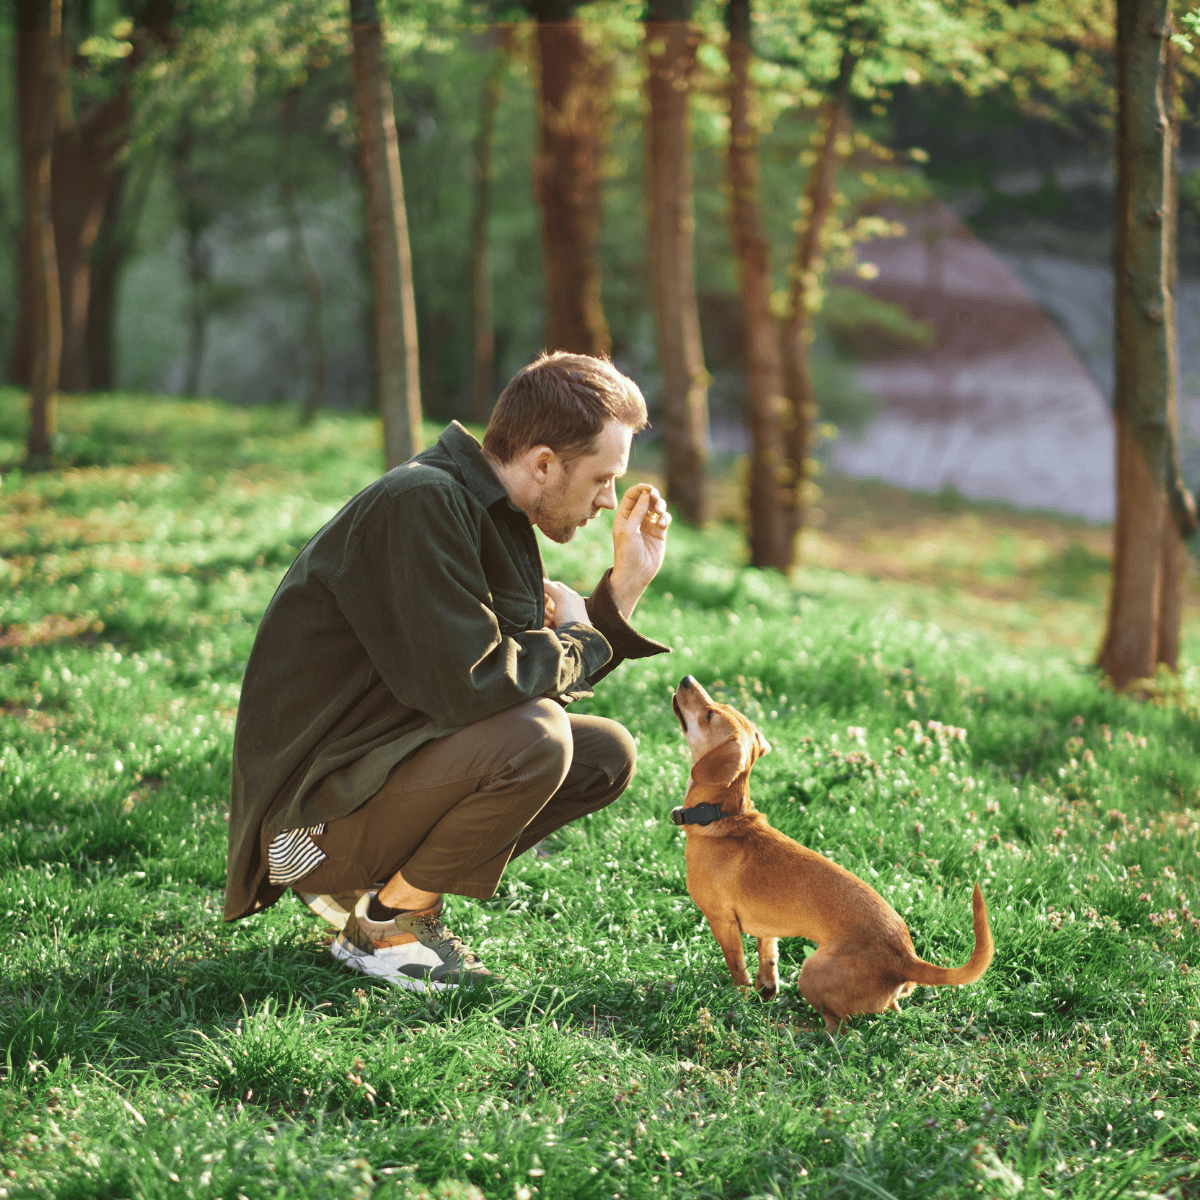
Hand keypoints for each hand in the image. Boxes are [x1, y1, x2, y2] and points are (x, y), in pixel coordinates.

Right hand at [543, 579, 590, 629]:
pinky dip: (544, 623)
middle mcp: (568, 607)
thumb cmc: (571, 615)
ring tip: (546, 619)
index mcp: (572, 597)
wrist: (575, 639)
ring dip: (544, 614)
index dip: (548, 585)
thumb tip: (540, 579)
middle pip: (550, 599)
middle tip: (540, 604)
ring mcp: (562, 618)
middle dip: (544, 602)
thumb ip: (551, 587)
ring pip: (546, 611)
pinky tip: (545, 626)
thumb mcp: (562, 597)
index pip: (558, 586)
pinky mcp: (557, 629)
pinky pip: (546, 622)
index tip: (538, 587)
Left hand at [610, 483, 670, 618]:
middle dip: (652, 495)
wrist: (635, 574)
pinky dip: (665, 518)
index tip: (649, 488)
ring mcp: (648, 525)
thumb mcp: (629, 530)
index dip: (640, 489)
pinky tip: (663, 523)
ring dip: (660, 505)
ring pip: (657, 507)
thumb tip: (647, 494)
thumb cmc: (626, 553)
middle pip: (646, 499)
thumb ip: (638, 511)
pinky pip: (664, 519)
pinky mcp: (659, 533)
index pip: (632, 495)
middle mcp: (636, 519)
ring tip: (659, 511)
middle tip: (655, 497)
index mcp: (624, 516)